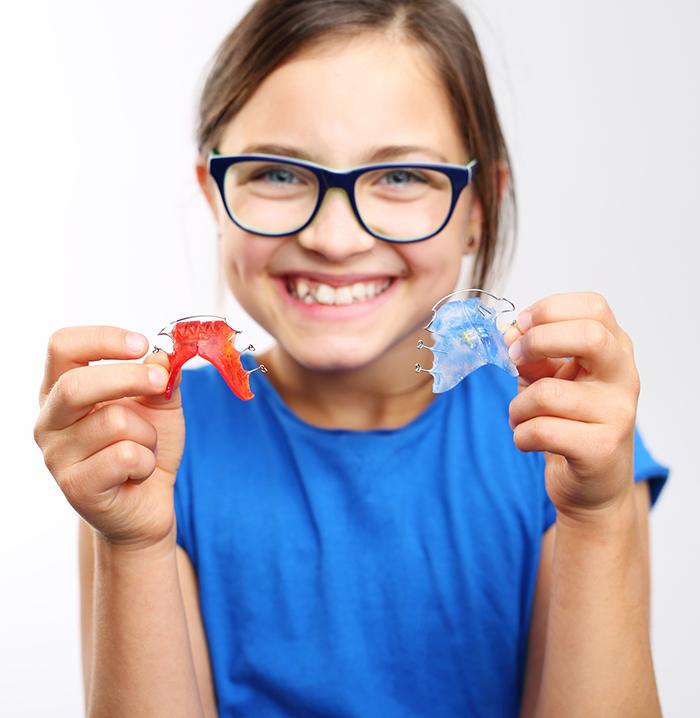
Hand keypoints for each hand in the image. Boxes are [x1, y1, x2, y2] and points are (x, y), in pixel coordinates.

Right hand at [33, 326, 184, 550]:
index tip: (140, 343)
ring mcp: (57, 456)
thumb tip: (162, 355)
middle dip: (130, 378)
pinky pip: (124, 457)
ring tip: (143, 448)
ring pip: (113, 422)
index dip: (102, 338)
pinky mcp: (76, 487)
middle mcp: (49, 420)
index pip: (62, 346)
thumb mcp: (160, 403)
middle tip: (160, 382)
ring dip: (147, 433)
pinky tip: (137, 472)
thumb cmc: (145, 446)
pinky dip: (146, 461)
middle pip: (76, 384)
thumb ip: (162, 376)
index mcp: (62, 390)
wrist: (147, 503)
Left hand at [503, 292, 639, 520]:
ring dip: (517, 406)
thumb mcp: (549, 378)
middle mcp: (624, 377)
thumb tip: (508, 332)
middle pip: (589, 336)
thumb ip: (530, 353)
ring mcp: (617, 413)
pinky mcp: (601, 449)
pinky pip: (542, 431)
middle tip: (515, 357)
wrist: (593, 484)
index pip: (594, 306)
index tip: (522, 325)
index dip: (550, 309)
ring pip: (548, 392)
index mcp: (614, 349)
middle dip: (537, 342)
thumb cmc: (570, 421)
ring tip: (519, 416)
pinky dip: (521, 435)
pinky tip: (527, 440)